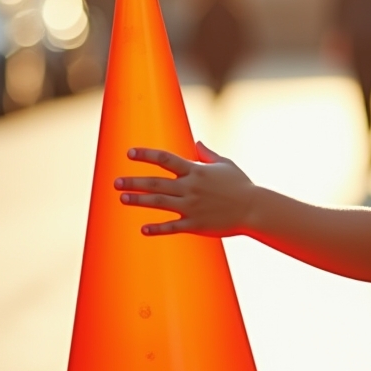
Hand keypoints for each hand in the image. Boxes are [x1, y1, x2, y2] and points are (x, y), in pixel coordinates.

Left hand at [117, 142, 256, 237]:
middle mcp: (190, 187)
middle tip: (116, 182)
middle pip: (156, 182)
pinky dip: (156, 228)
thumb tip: (196, 142)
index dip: (146, 155)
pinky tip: (143, 229)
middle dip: (134, 181)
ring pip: (159, 203)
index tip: (129, 153)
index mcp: (196, 170)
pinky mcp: (195, 224)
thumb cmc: (240, 185)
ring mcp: (191, 207)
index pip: (165, 159)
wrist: (254, 209)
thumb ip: (208, 154)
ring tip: (122, 198)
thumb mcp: (225, 164)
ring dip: (138, 200)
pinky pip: (172, 227)